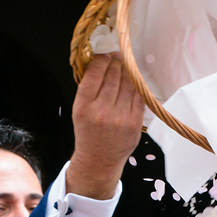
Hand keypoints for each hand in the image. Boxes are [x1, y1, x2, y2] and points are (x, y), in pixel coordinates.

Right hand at [66, 54, 143, 199]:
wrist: (98, 160)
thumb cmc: (88, 133)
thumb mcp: (78, 110)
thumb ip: (88, 87)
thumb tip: (100, 61)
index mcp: (84, 106)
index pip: (95, 72)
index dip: (101, 59)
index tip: (104, 55)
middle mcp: (102, 111)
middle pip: (113, 75)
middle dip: (116, 62)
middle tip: (116, 58)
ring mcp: (120, 117)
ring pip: (128, 82)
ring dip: (127, 71)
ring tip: (124, 67)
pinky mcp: (134, 122)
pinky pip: (138, 95)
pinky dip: (136, 85)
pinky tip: (132, 81)